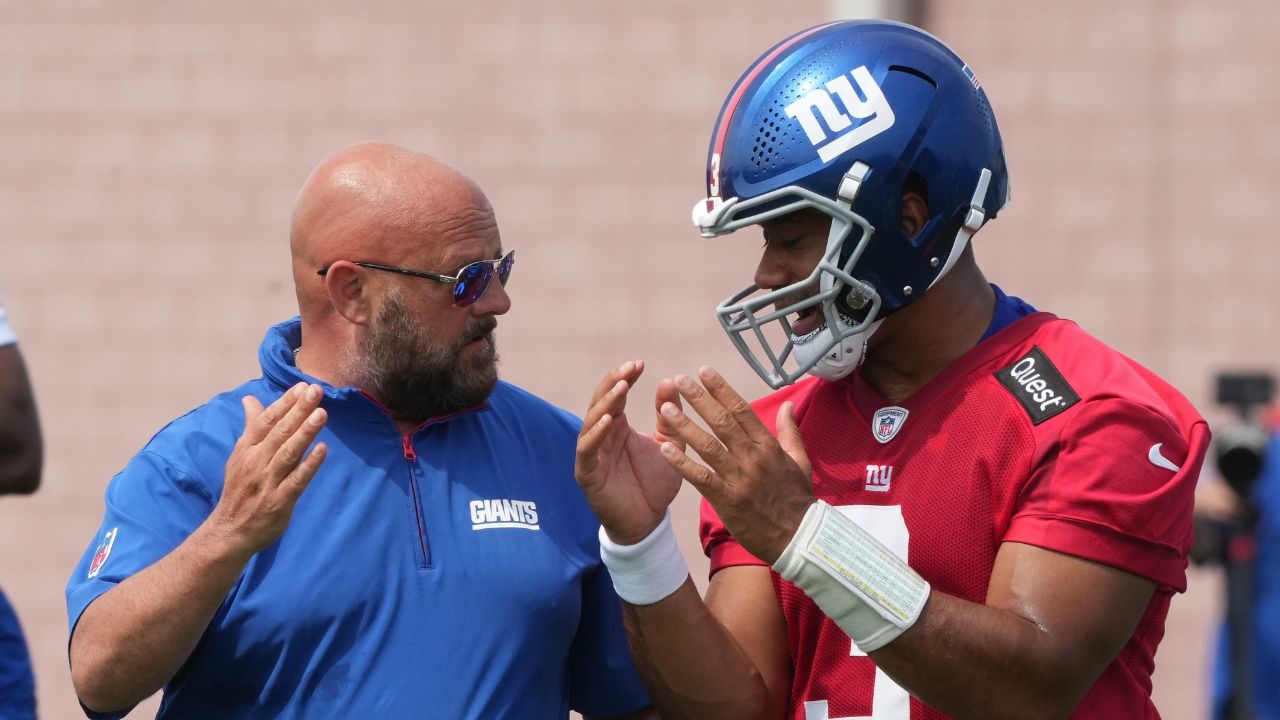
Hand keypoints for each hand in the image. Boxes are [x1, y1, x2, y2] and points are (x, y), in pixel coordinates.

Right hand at [211, 382, 328, 556]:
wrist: (229, 531)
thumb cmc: (240, 489)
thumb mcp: (240, 455)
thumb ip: (251, 427)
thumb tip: (249, 400)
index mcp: (246, 449)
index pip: (266, 421)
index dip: (284, 403)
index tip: (302, 386)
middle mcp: (256, 462)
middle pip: (279, 432)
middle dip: (298, 410)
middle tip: (316, 390)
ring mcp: (268, 482)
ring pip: (289, 453)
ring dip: (305, 432)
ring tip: (321, 414)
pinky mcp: (279, 501)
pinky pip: (297, 480)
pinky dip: (310, 465)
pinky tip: (323, 450)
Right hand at [575, 361, 683, 544]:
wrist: (649, 522)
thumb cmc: (655, 482)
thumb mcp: (669, 444)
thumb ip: (669, 416)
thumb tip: (670, 381)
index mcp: (617, 427)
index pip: (615, 394)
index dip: (624, 377)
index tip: (640, 363)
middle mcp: (601, 436)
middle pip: (600, 402)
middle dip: (613, 383)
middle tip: (630, 368)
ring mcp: (592, 454)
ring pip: (591, 422)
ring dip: (605, 404)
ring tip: (621, 388)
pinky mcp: (588, 474)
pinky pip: (587, 450)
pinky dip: (595, 434)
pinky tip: (609, 422)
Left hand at [657, 366, 813, 563]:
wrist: (800, 538)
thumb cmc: (798, 500)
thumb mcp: (800, 462)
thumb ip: (790, 432)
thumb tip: (787, 404)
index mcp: (768, 447)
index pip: (742, 410)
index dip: (722, 389)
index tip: (705, 371)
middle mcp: (753, 458)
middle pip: (723, 422)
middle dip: (700, 399)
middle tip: (680, 379)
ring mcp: (740, 479)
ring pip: (709, 446)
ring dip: (686, 426)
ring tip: (667, 409)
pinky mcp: (728, 501)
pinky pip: (701, 478)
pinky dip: (682, 463)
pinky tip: (665, 450)